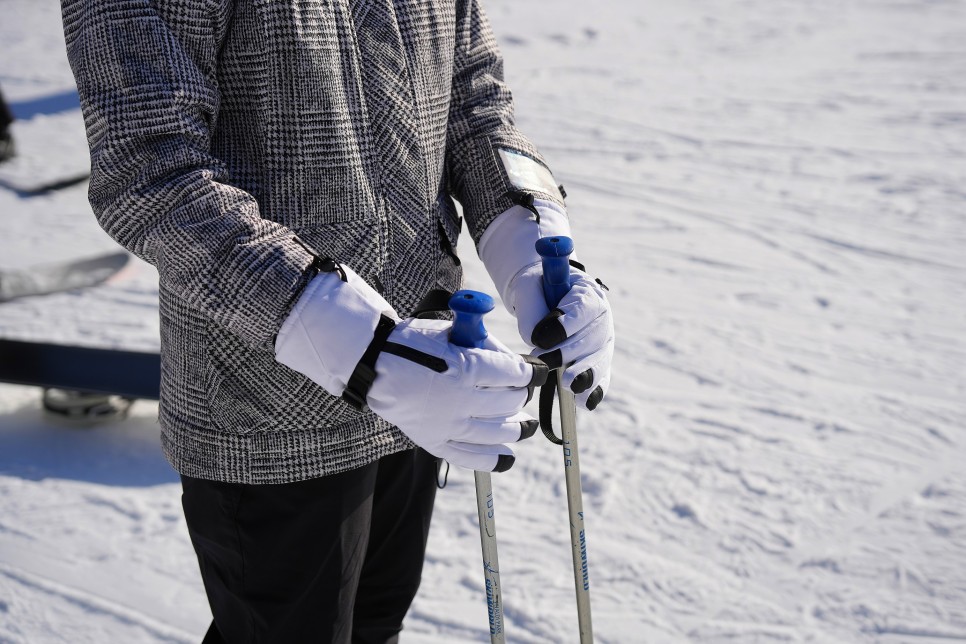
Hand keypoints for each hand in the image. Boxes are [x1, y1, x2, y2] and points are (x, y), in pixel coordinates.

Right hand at [275, 262, 545, 471]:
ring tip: (523, 424)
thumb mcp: (449, 333)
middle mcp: (461, 400)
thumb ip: (482, 344)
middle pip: (509, 404)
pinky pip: (471, 457)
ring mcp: (449, 425)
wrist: (374, 367)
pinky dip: (493, 459)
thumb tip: (512, 362)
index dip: (528, 373)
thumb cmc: (413, 344)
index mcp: (466, 368)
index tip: (532, 373)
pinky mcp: (435, 442)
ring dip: (516, 427)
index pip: (513, 375)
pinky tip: (507, 457)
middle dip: (520, 396)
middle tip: (519, 392)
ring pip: (499, 432)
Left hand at [508, 263, 611, 409]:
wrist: (545, 295)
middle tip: (542, 361)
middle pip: (592, 338)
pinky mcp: (599, 360)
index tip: (540, 339)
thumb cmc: (537, 290)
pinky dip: (595, 390)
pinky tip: (586, 402)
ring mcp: (604, 341)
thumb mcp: (529, 288)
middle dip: (567, 354)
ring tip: (570, 385)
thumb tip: (537, 341)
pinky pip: (601, 376)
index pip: (583, 310)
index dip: (564, 326)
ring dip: (584, 374)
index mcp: (589, 293)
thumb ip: (532, 310)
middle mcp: (603, 317)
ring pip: (599, 359)